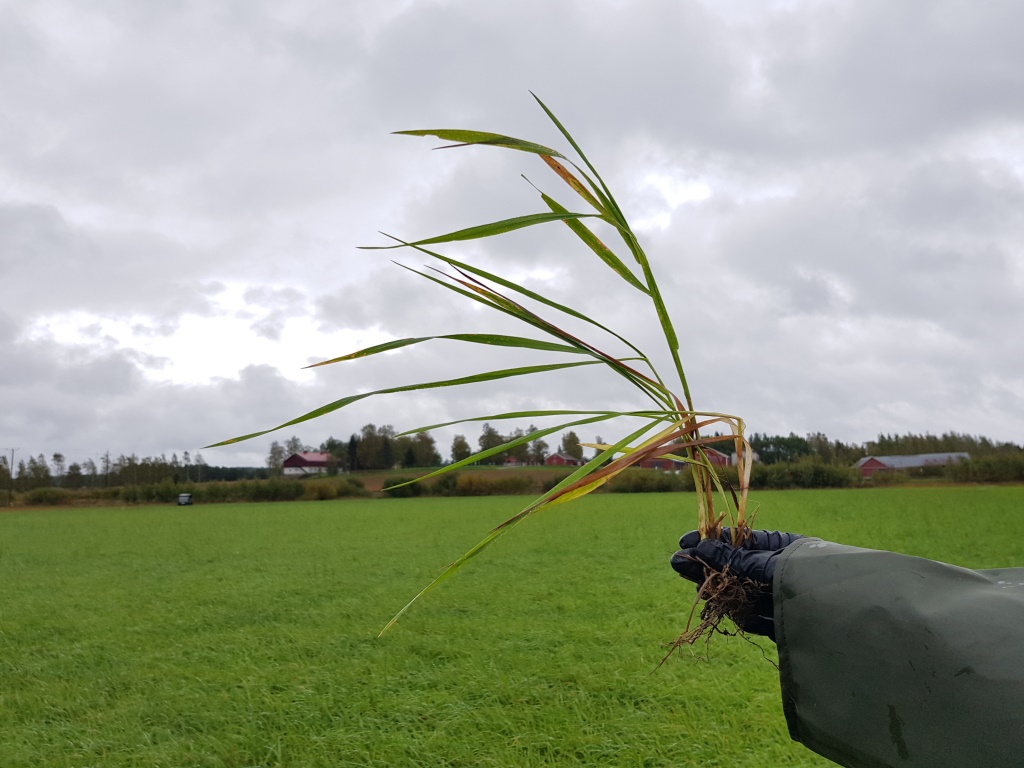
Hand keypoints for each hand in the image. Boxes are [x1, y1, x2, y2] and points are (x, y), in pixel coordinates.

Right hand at [670, 528, 803, 640]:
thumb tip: (698, 547)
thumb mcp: (768, 564)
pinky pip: (754, 616)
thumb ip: (733, 559)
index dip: (709, 541)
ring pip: (741, 592)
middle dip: (707, 566)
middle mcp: (780, 570)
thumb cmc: (812, 578)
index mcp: (781, 547)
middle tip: (678, 566)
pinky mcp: (782, 623)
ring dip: (719, 590)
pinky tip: (723, 609)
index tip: (683, 543)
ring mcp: (780, 597)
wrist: (851, 617)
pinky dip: (740, 613)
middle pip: (735, 567)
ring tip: (700, 592)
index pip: (738, 540)